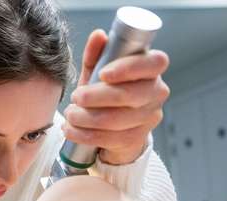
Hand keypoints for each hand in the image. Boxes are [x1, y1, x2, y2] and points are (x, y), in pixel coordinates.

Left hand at [63, 29, 170, 164]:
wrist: (113, 127)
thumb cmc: (107, 92)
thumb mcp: (98, 71)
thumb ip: (96, 54)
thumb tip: (98, 36)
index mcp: (151, 70)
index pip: (154, 63)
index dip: (129, 68)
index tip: (103, 74)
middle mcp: (156, 93)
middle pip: (130, 95)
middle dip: (96, 97)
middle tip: (76, 96)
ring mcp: (149, 117)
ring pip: (116, 120)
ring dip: (86, 118)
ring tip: (70, 114)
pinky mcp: (137, 139)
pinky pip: (109, 139)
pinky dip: (85, 135)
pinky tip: (71, 129)